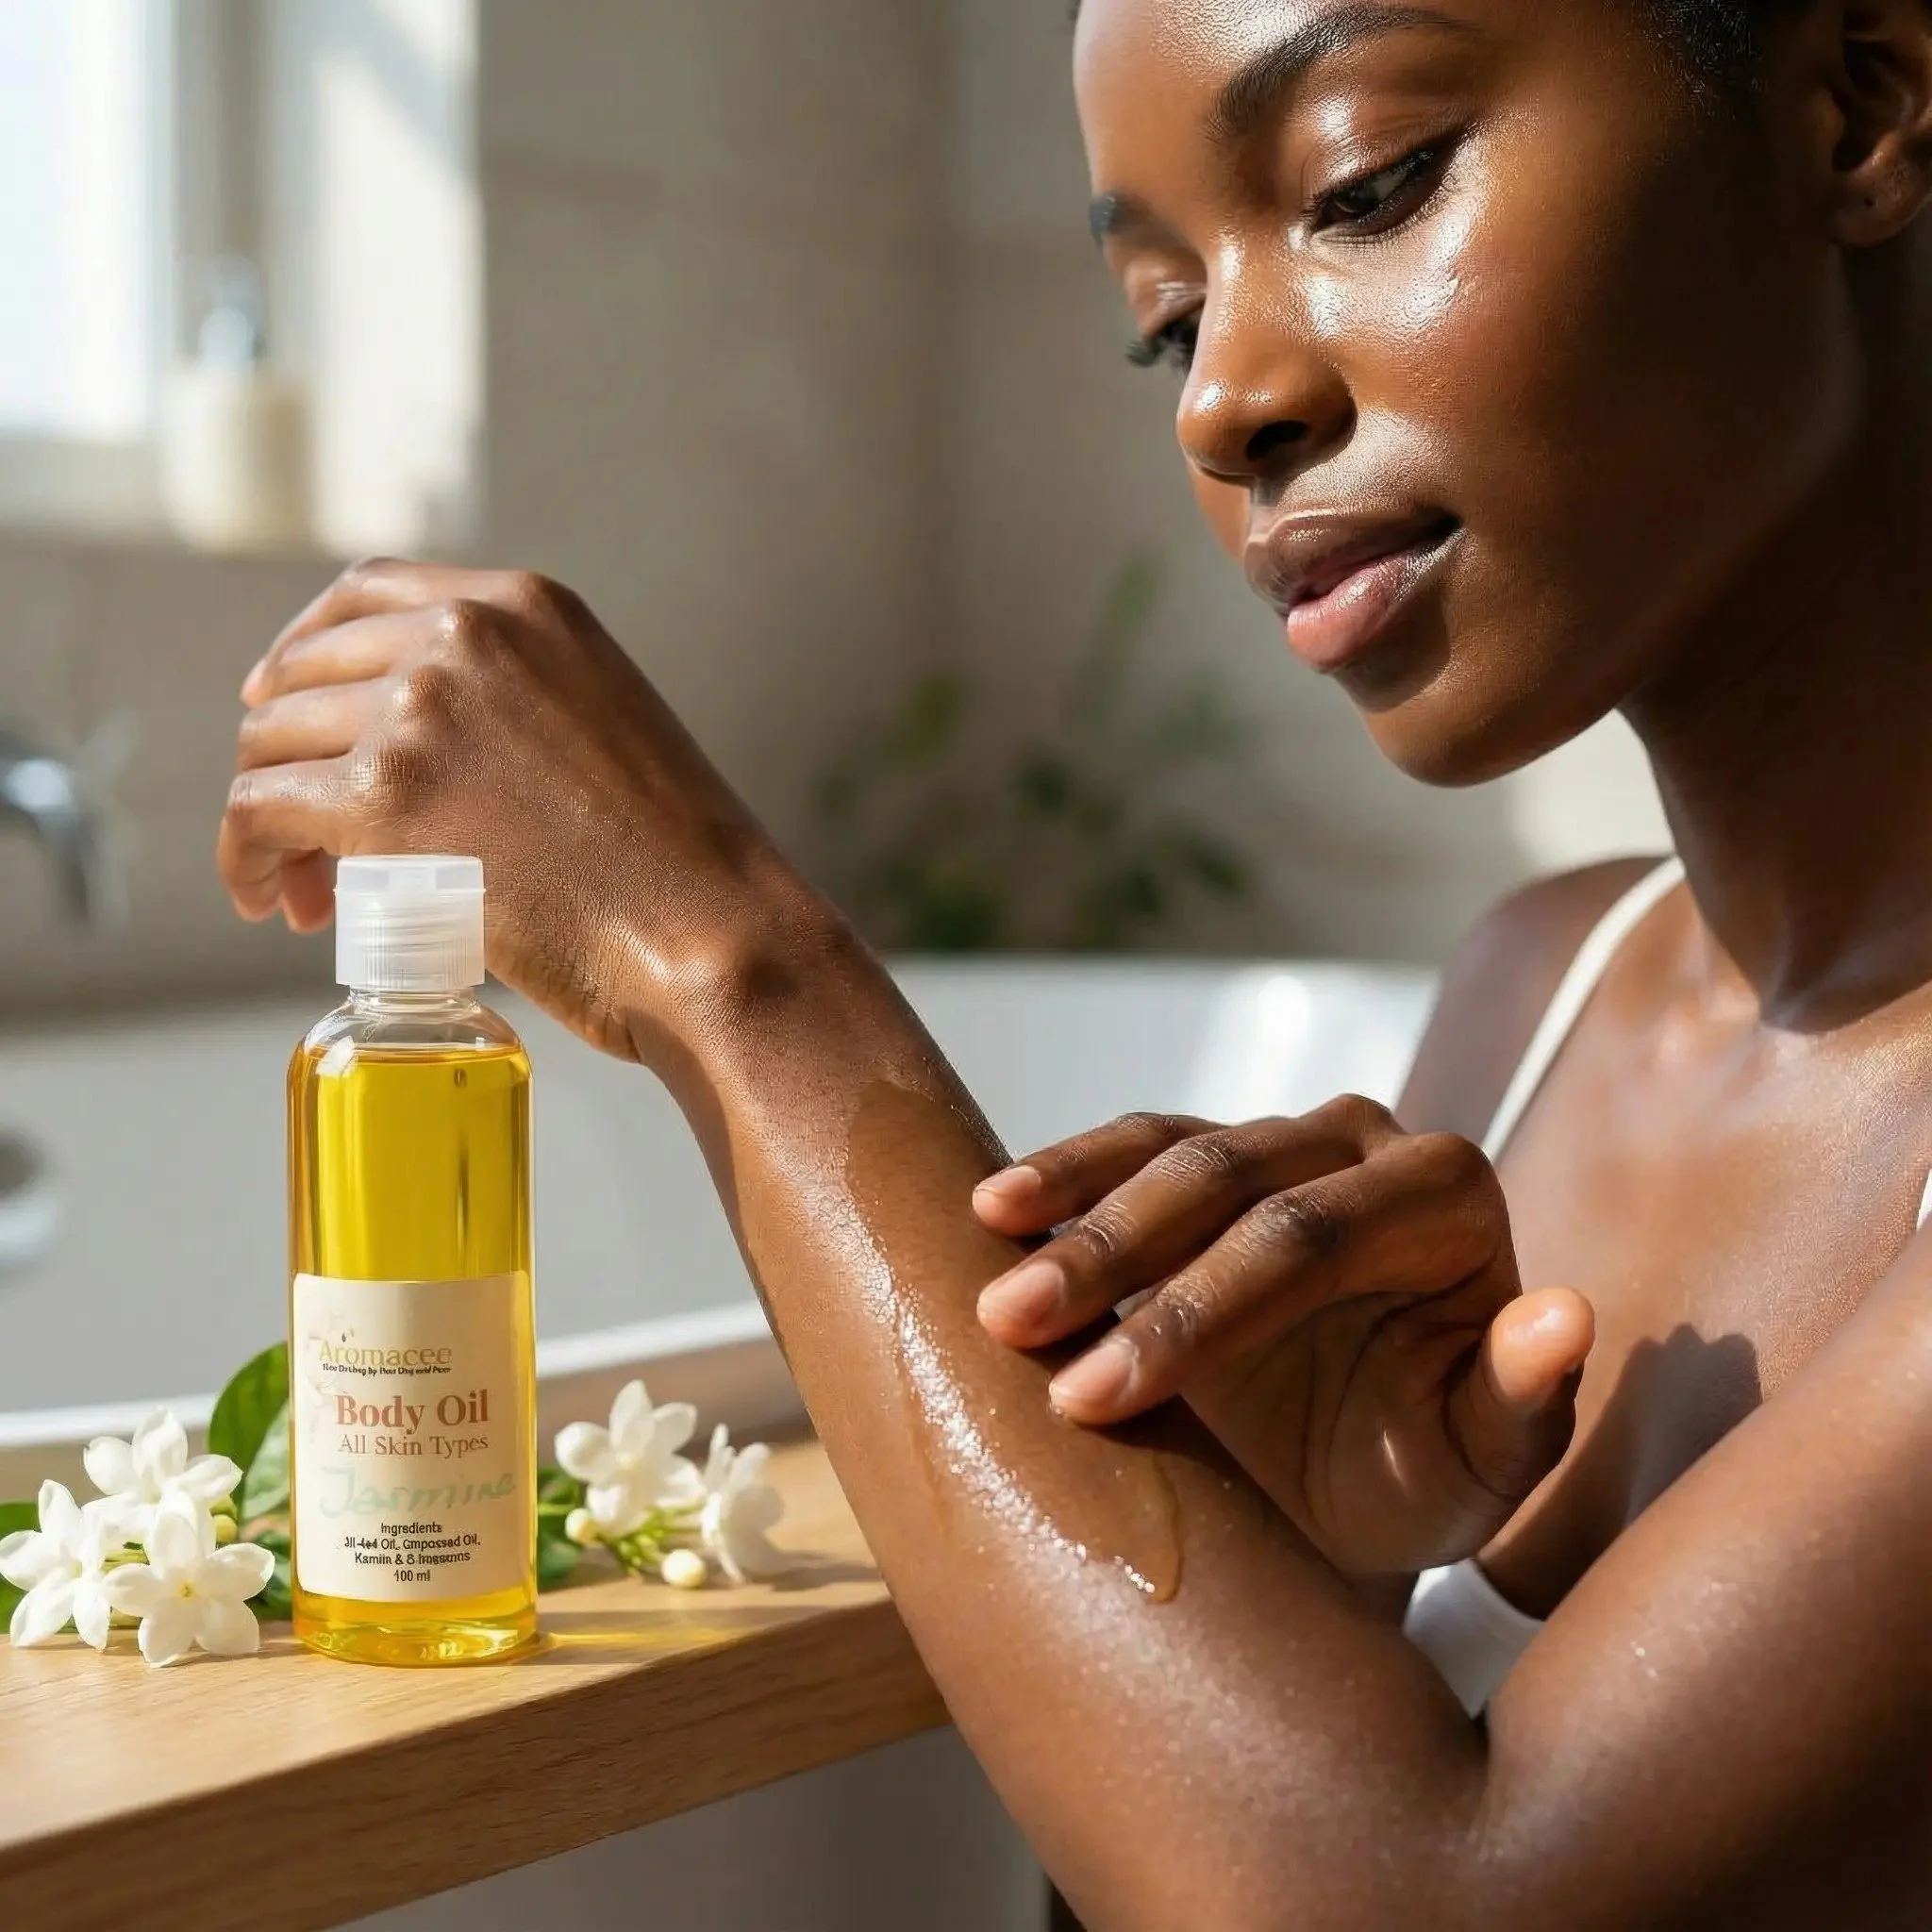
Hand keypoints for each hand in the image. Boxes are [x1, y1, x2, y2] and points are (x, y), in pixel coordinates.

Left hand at [218, 559, 810, 1058]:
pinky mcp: (382, 798)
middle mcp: (462, 635)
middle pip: (305, 676)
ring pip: (271, 746)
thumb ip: (519, 705)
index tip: (283, 702)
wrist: (711, 934)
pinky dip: (243, 858)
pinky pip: (258, 812)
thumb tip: (422, 753)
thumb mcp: (608, 726)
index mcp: (525, 605)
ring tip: (303, 893)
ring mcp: (418, 712)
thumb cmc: (678, 868)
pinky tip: (266, 899)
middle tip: (311, 845)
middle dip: (291, 756)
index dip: (304, 648)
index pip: (366, 591)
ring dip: (271, 819)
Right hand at [972, 1100, 1594, 1578]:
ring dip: (1070, 1214)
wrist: (1346, 1475)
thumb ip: (1526, 1404)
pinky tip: (991, 1212)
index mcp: (1448, 1198)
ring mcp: (1282, 1137)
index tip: (1096, 1399)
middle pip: (1226, 1182)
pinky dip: (1061, 1177)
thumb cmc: (1418, 1478)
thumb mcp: (1478, 1475)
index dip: (1195, 1313)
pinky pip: (1129, 1146)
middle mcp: (1366, 1142)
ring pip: (1168, 1149)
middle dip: (1111, 1260)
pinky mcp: (1208, 1148)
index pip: (1307, 1239)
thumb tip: (1566, 1313)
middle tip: (1009, 1331)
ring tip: (988, 1281)